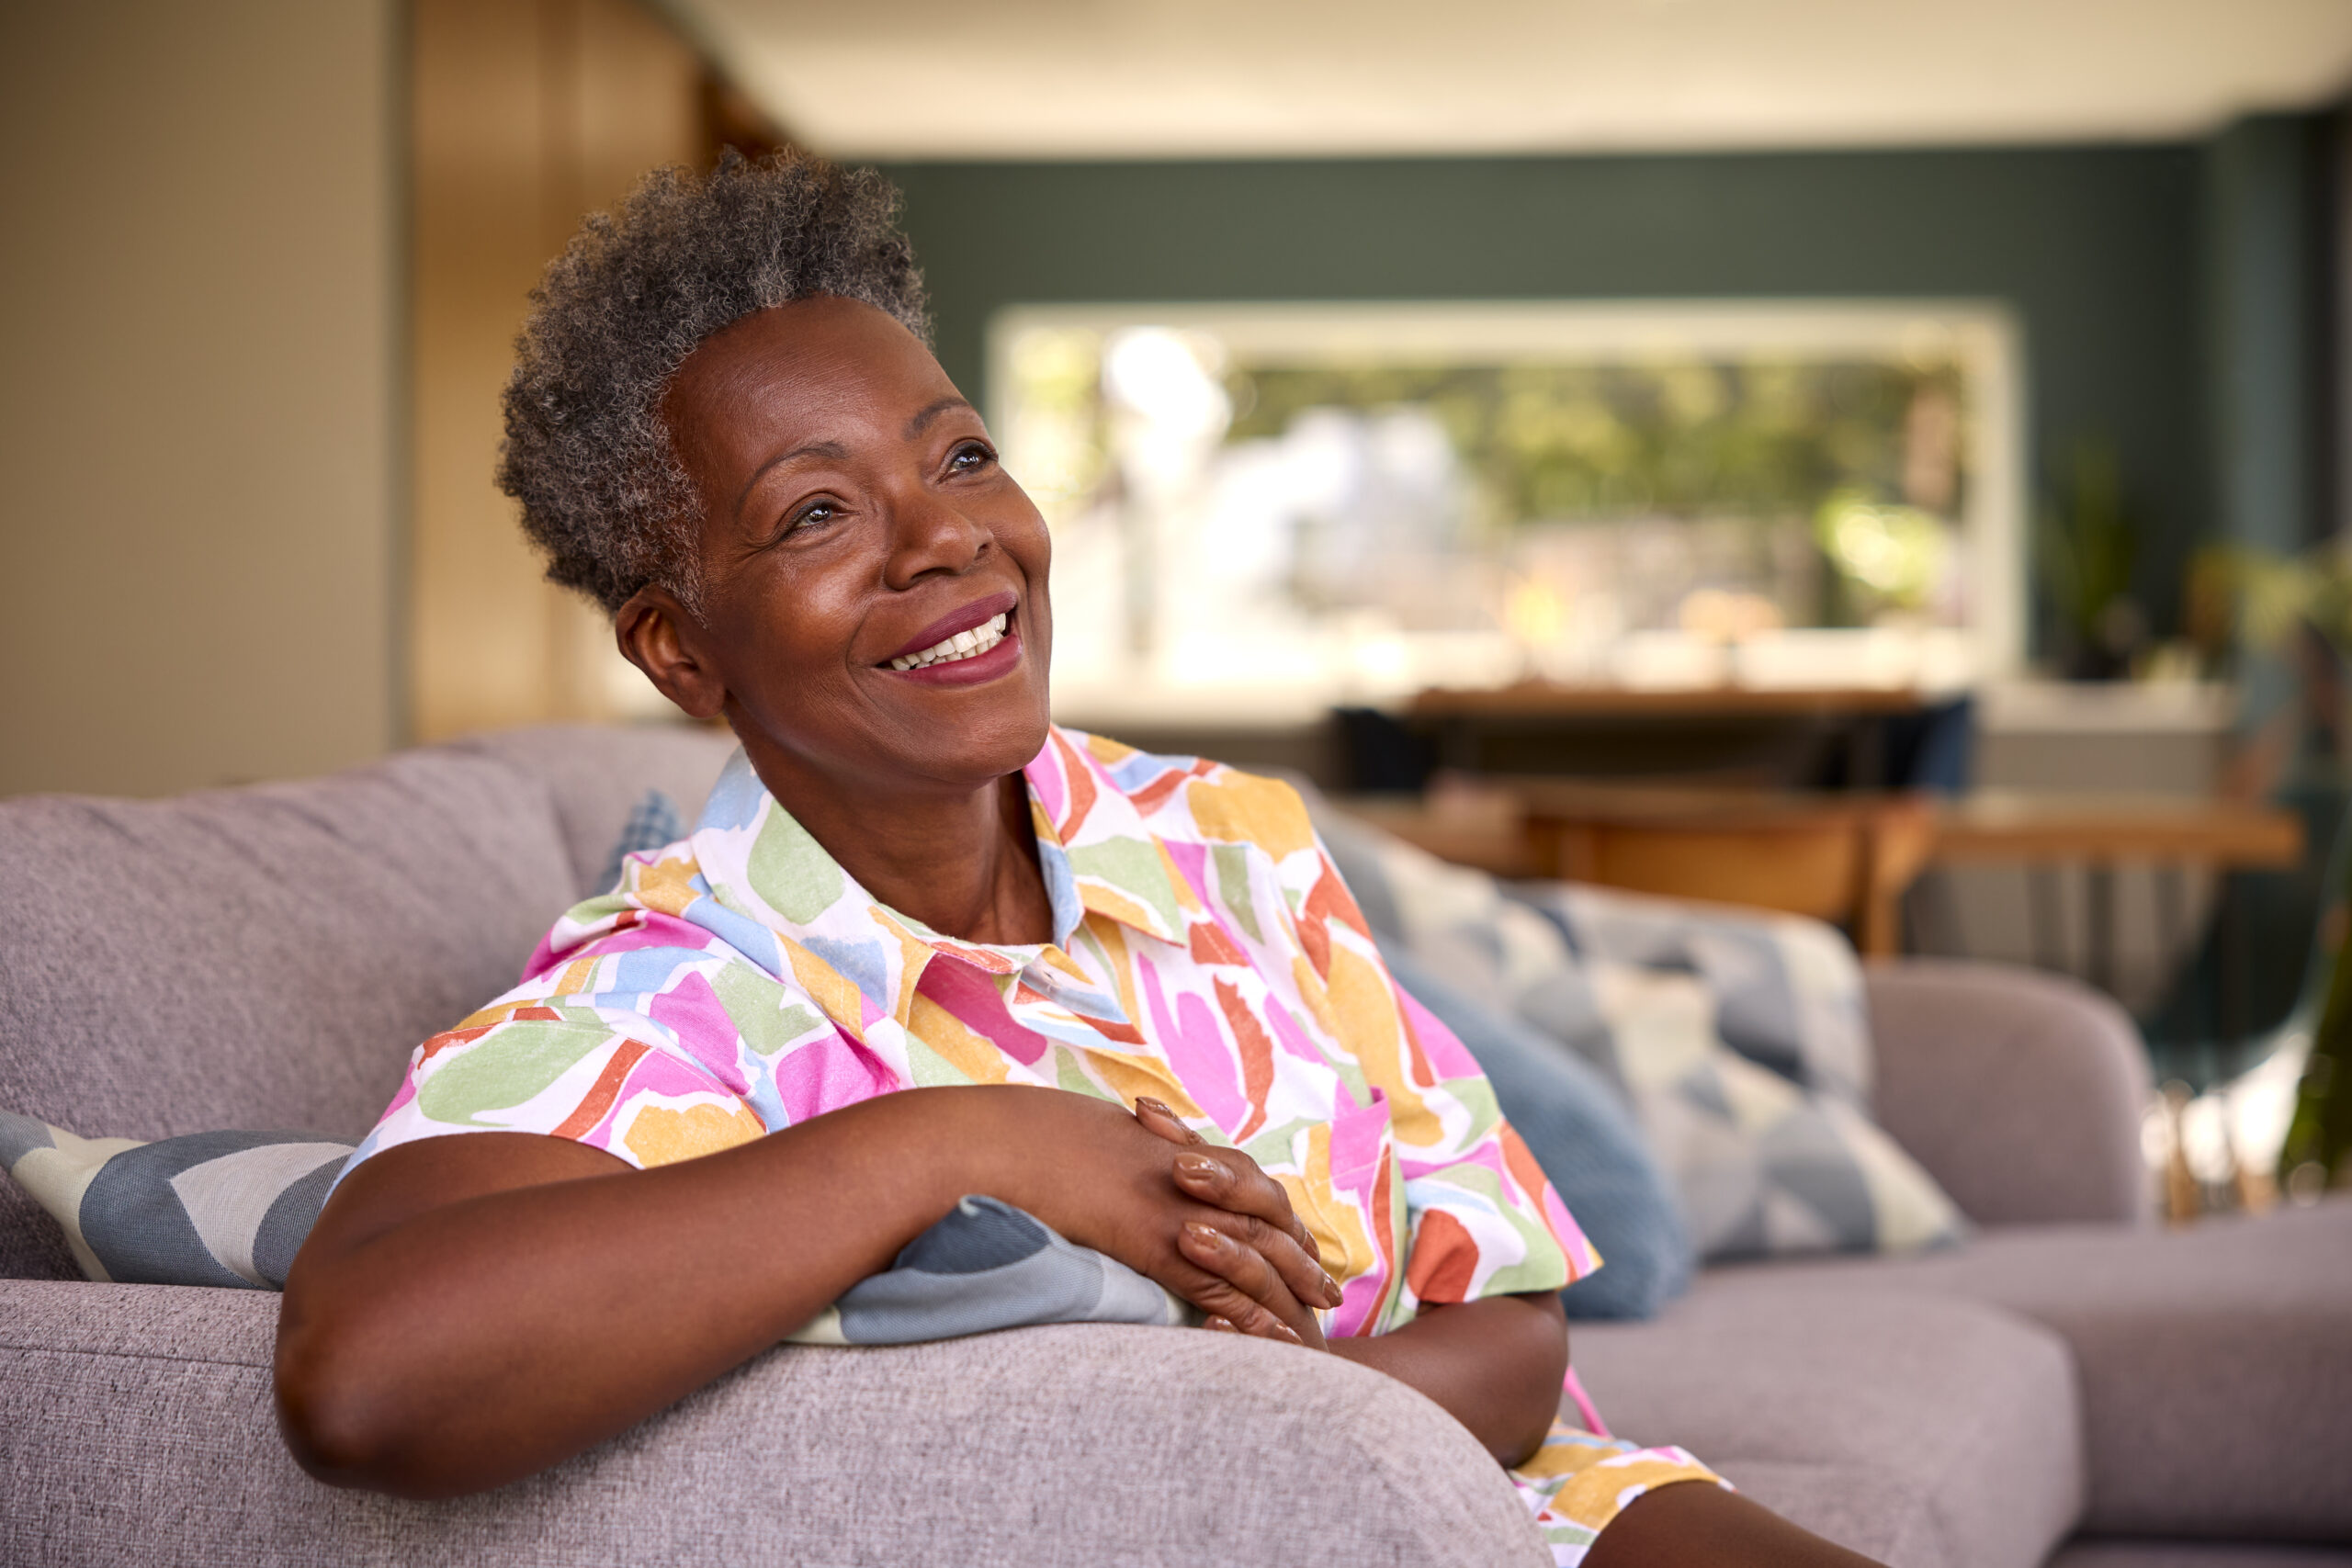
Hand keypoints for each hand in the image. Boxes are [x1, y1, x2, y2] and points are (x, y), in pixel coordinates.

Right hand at [973, 1087, 1340, 1349]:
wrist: (999, 1143)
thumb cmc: (1023, 1140)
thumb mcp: (1082, 1136)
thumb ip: (1112, 1155)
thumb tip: (1109, 1164)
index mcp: (1171, 1149)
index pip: (1245, 1182)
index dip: (1275, 1213)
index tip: (1298, 1235)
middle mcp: (1187, 1176)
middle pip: (1268, 1216)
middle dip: (1302, 1251)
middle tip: (1329, 1284)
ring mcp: (1178, 1208)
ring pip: (1257, 1253)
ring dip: (1292, 1287)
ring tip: (1320, 1317)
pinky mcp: (1161, 1244)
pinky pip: (1220, 1287)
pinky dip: (1252, 1315)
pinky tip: (1273, 1339)